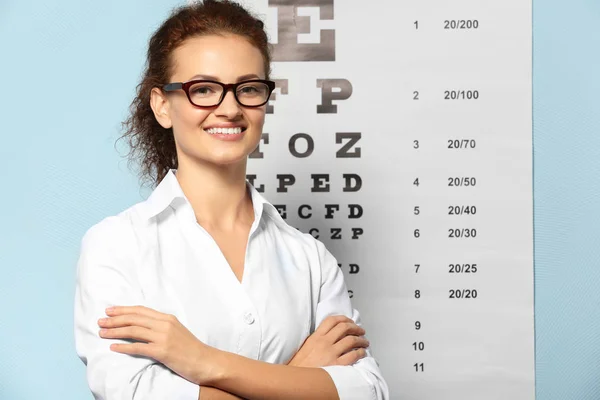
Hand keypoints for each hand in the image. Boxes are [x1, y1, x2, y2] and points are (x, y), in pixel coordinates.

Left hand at [98, 305, 217, 384]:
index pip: (141, 310)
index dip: (123, 309)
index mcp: (167, 318)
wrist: (205, 361)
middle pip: (134, 319)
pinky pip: (138, 348)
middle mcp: (165, 324)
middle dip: (115, 319)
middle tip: (100, 321)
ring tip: (102, 332)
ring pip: (134, 331)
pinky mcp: (162, 351)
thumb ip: (161, 326)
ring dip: (115, 331)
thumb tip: (143, 325)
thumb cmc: (191, 348)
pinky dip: (124, 347)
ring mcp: (164, 337)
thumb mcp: (177, 331)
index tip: (110, 310)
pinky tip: (113, 347)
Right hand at [286, 315, 369, 367]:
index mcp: (316, 336)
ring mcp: (330, 353)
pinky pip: (352, 356)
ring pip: (351, 340)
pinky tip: (362, 353)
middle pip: (344, 328)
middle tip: (360, 331)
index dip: (344, 318)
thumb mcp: (306, 346)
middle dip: (355, 328)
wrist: (296, 379)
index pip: (332, 320)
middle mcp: (324, 342)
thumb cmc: (300, 364)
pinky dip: (360, 353)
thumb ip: (318, 338)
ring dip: (361, 340)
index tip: (350, 321)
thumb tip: (330, 333)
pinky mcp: (336, 365)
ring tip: (365, 342)